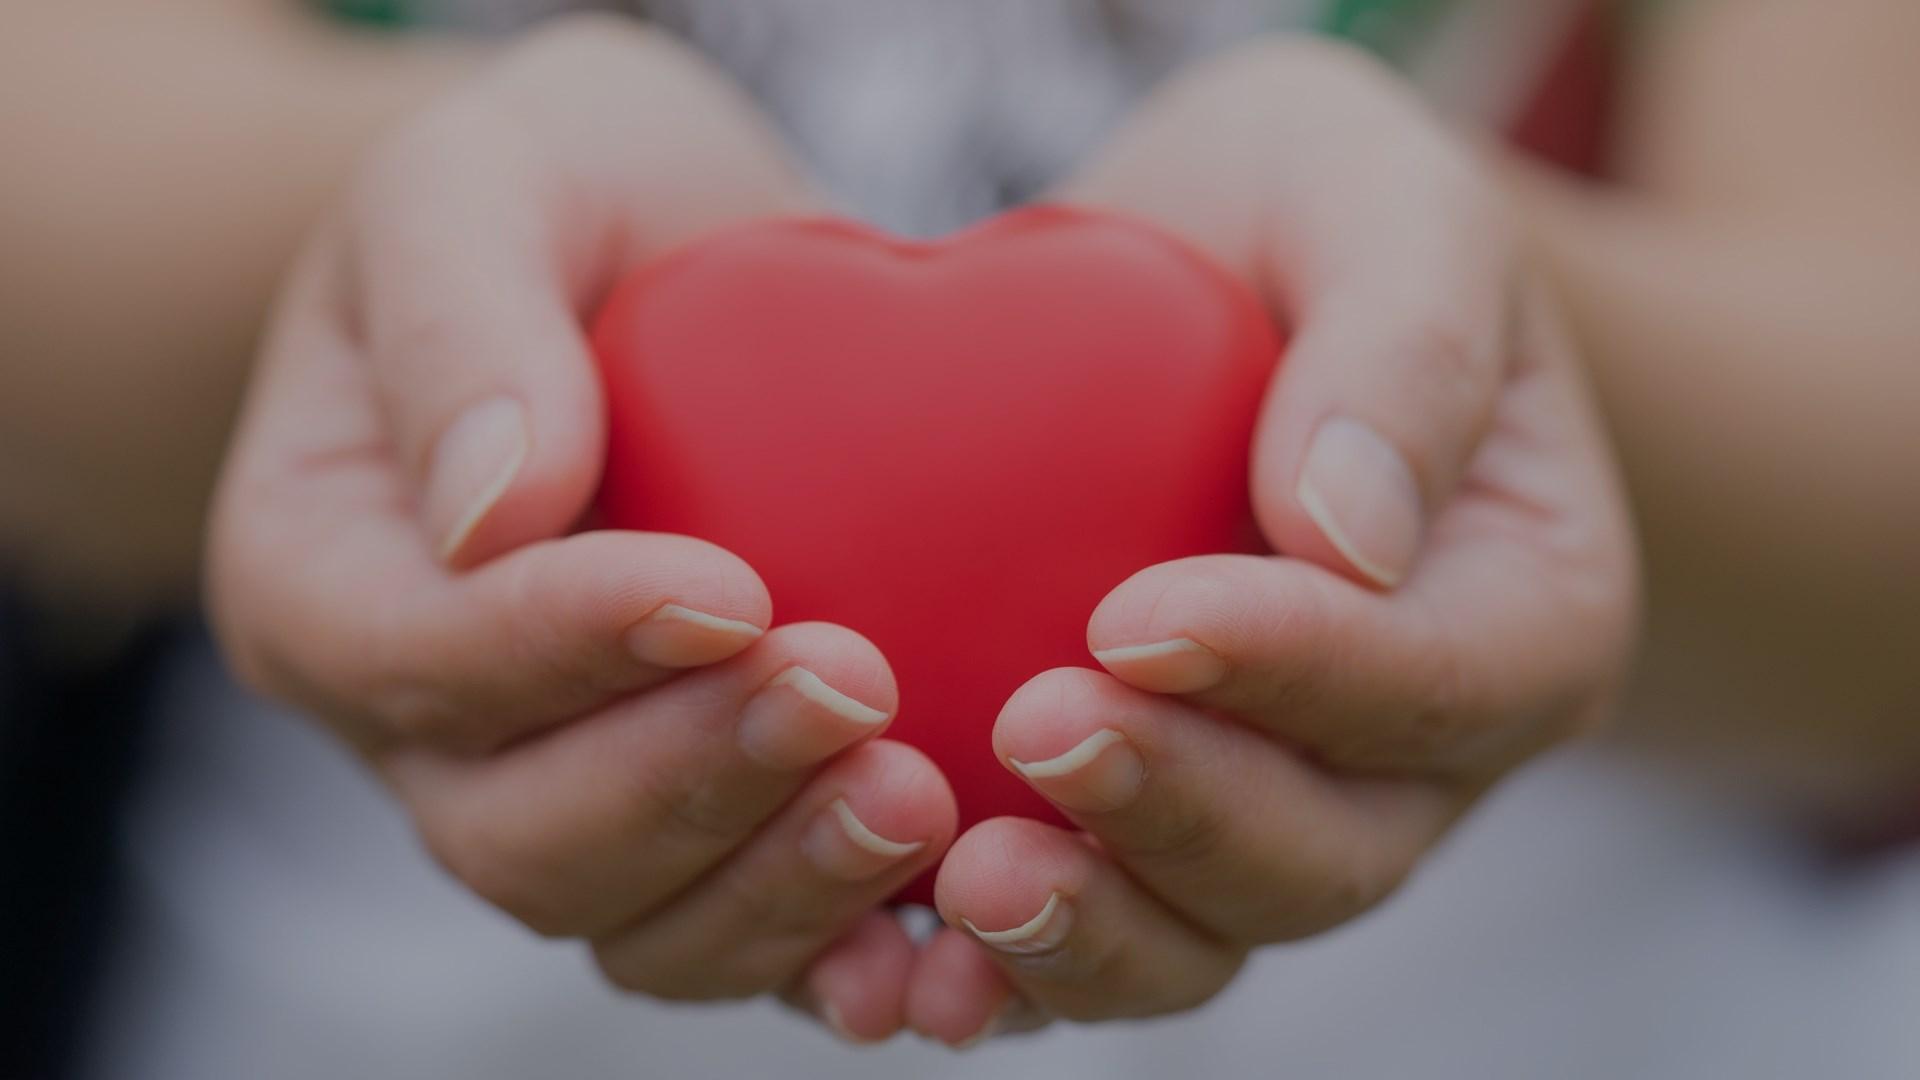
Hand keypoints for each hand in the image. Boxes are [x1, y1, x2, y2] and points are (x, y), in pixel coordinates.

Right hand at [207, 18, 955, 1036]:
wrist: (675, 256)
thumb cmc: (565, 194)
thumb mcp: (481, 177)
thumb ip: (458, 314)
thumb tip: (494, 511)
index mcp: (322, 576)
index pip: (415, 656)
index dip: (563, 650)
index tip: (729, 589)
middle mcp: (425, 727)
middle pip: (520, 834)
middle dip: (689, 780)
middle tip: (855, 688)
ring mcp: (563, 795)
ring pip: (635, 924)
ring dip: (778, 885)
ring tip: (919, 800)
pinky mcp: (701, 826)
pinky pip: (751, 939)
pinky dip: (843, 954)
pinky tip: (947, 937)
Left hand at [905, 38, 1638, 1043]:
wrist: (1205, 278)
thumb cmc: (1308, 218)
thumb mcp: (1378, 198)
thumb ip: (1403, 343)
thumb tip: (1343, 533)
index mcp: (1524, 612)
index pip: (1434, 682)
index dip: (1293, 673)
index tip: (1136, 619)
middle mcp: (1416, 754)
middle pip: (1328, 852)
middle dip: (1180, 811)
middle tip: (1033, 730)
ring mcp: (1281, 812)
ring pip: (1208, 933)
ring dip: (1091, 930)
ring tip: (961, 883)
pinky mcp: (1145, 832)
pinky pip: (1090, 935)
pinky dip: (1003, 966)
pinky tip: (894, 957)